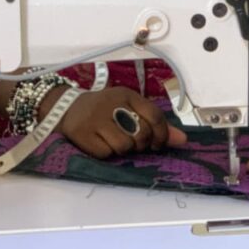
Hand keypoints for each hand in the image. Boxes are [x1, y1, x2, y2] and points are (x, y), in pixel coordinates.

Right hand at [45, 85, 187, 158]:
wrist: (66, 108)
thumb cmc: (104, 110)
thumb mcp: (129, 109)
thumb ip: (156, 124)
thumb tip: (183, 140)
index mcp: (127, 95)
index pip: (155, 115)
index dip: (162, 134)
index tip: (158, 144)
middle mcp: (112, 104)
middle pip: (142, 133)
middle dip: (142, 144)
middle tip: (134, 143)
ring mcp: (96, 118)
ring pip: (125, 146)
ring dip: (124, 150)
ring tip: (116, 142)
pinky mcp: (82, 134)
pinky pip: (106, 153)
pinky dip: (106, 153)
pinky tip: (101, 144)